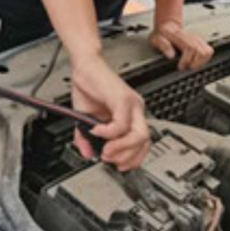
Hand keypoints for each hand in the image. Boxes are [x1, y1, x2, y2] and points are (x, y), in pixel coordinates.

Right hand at [71, 55, 149, 170]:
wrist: (84, 65)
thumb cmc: (88, 87)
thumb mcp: (86, 118)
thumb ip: (86, 138)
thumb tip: (87, 154)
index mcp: (131, 115)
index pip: (143, 144)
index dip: (133, 158)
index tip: (118, 165)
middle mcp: (135, 110)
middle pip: (145, 142)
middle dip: (127, 157)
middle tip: (108, 158)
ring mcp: (131, 104)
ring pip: (139, 135)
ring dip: (120, 148)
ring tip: (104, 149)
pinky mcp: (122, 98)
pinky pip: (121, 123)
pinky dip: (108, 132)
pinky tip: (96, 130)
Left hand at [150, 19, 213, 70]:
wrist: (168, 27)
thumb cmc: (162, 35)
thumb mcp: (156, 39)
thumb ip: (163, 46)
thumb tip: (170, 55)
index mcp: (179, 36)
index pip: (189, 48)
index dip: (186, 60)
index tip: (180, 67)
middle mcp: (190, 37)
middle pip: (201, 51)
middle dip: (194, 63)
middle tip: (186, 67)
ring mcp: (197, 39)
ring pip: (207, 51)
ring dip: (201, 62)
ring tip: (191, 65)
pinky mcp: (201, 42)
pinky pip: (209, 51)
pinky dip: (204, 59)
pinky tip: (196, 62)